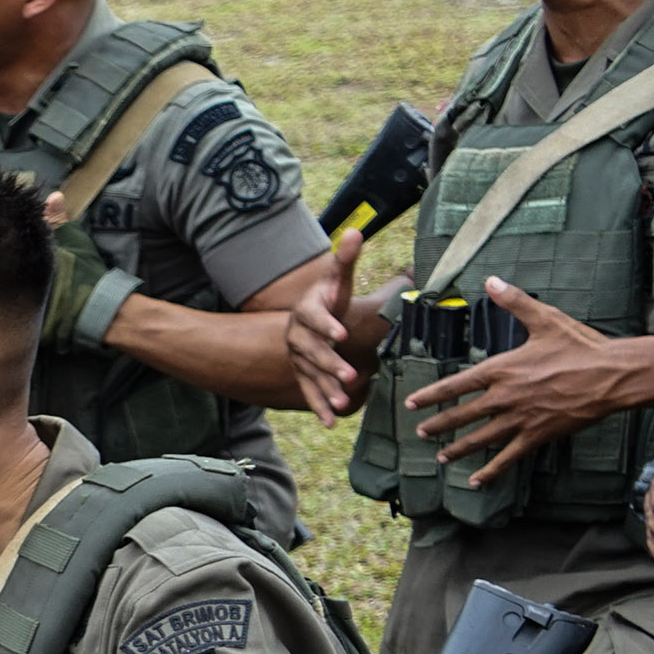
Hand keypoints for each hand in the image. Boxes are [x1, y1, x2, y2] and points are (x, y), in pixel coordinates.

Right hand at [285, 221, 373, 419]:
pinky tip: (332, 421)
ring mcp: (299, 359)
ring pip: (311, 376)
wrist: (307, 319)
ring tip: (342, 402)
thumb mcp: (335, 278)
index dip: (326, 326)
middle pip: (313, 352)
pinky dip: (320, 406)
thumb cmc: (327, 297)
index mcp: (307, 312)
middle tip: (351, 376)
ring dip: (326, 390)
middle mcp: (298, 337)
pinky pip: (309, 393)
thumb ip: (345, 259)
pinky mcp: (304, 376)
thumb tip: (355, 232)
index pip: (315, 318)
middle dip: (330, 365)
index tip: (341, 335)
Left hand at [405, 279, 624, 485]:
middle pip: (461, 415)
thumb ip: (514, 302)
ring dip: (457, 448)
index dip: (431, 396)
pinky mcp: (537, 436)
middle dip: (439, 425)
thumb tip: (491, 280)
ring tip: (441, 456)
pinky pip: (507, 458)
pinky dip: (490, 471)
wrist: (613, 375)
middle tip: (421, 432)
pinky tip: (475, 481)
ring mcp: (520, 419)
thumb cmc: (581, 345)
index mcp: (502, 369)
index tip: (411, 404)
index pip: (455, 385)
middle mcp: (505, 397)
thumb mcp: (545, 319)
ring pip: (479, 439)